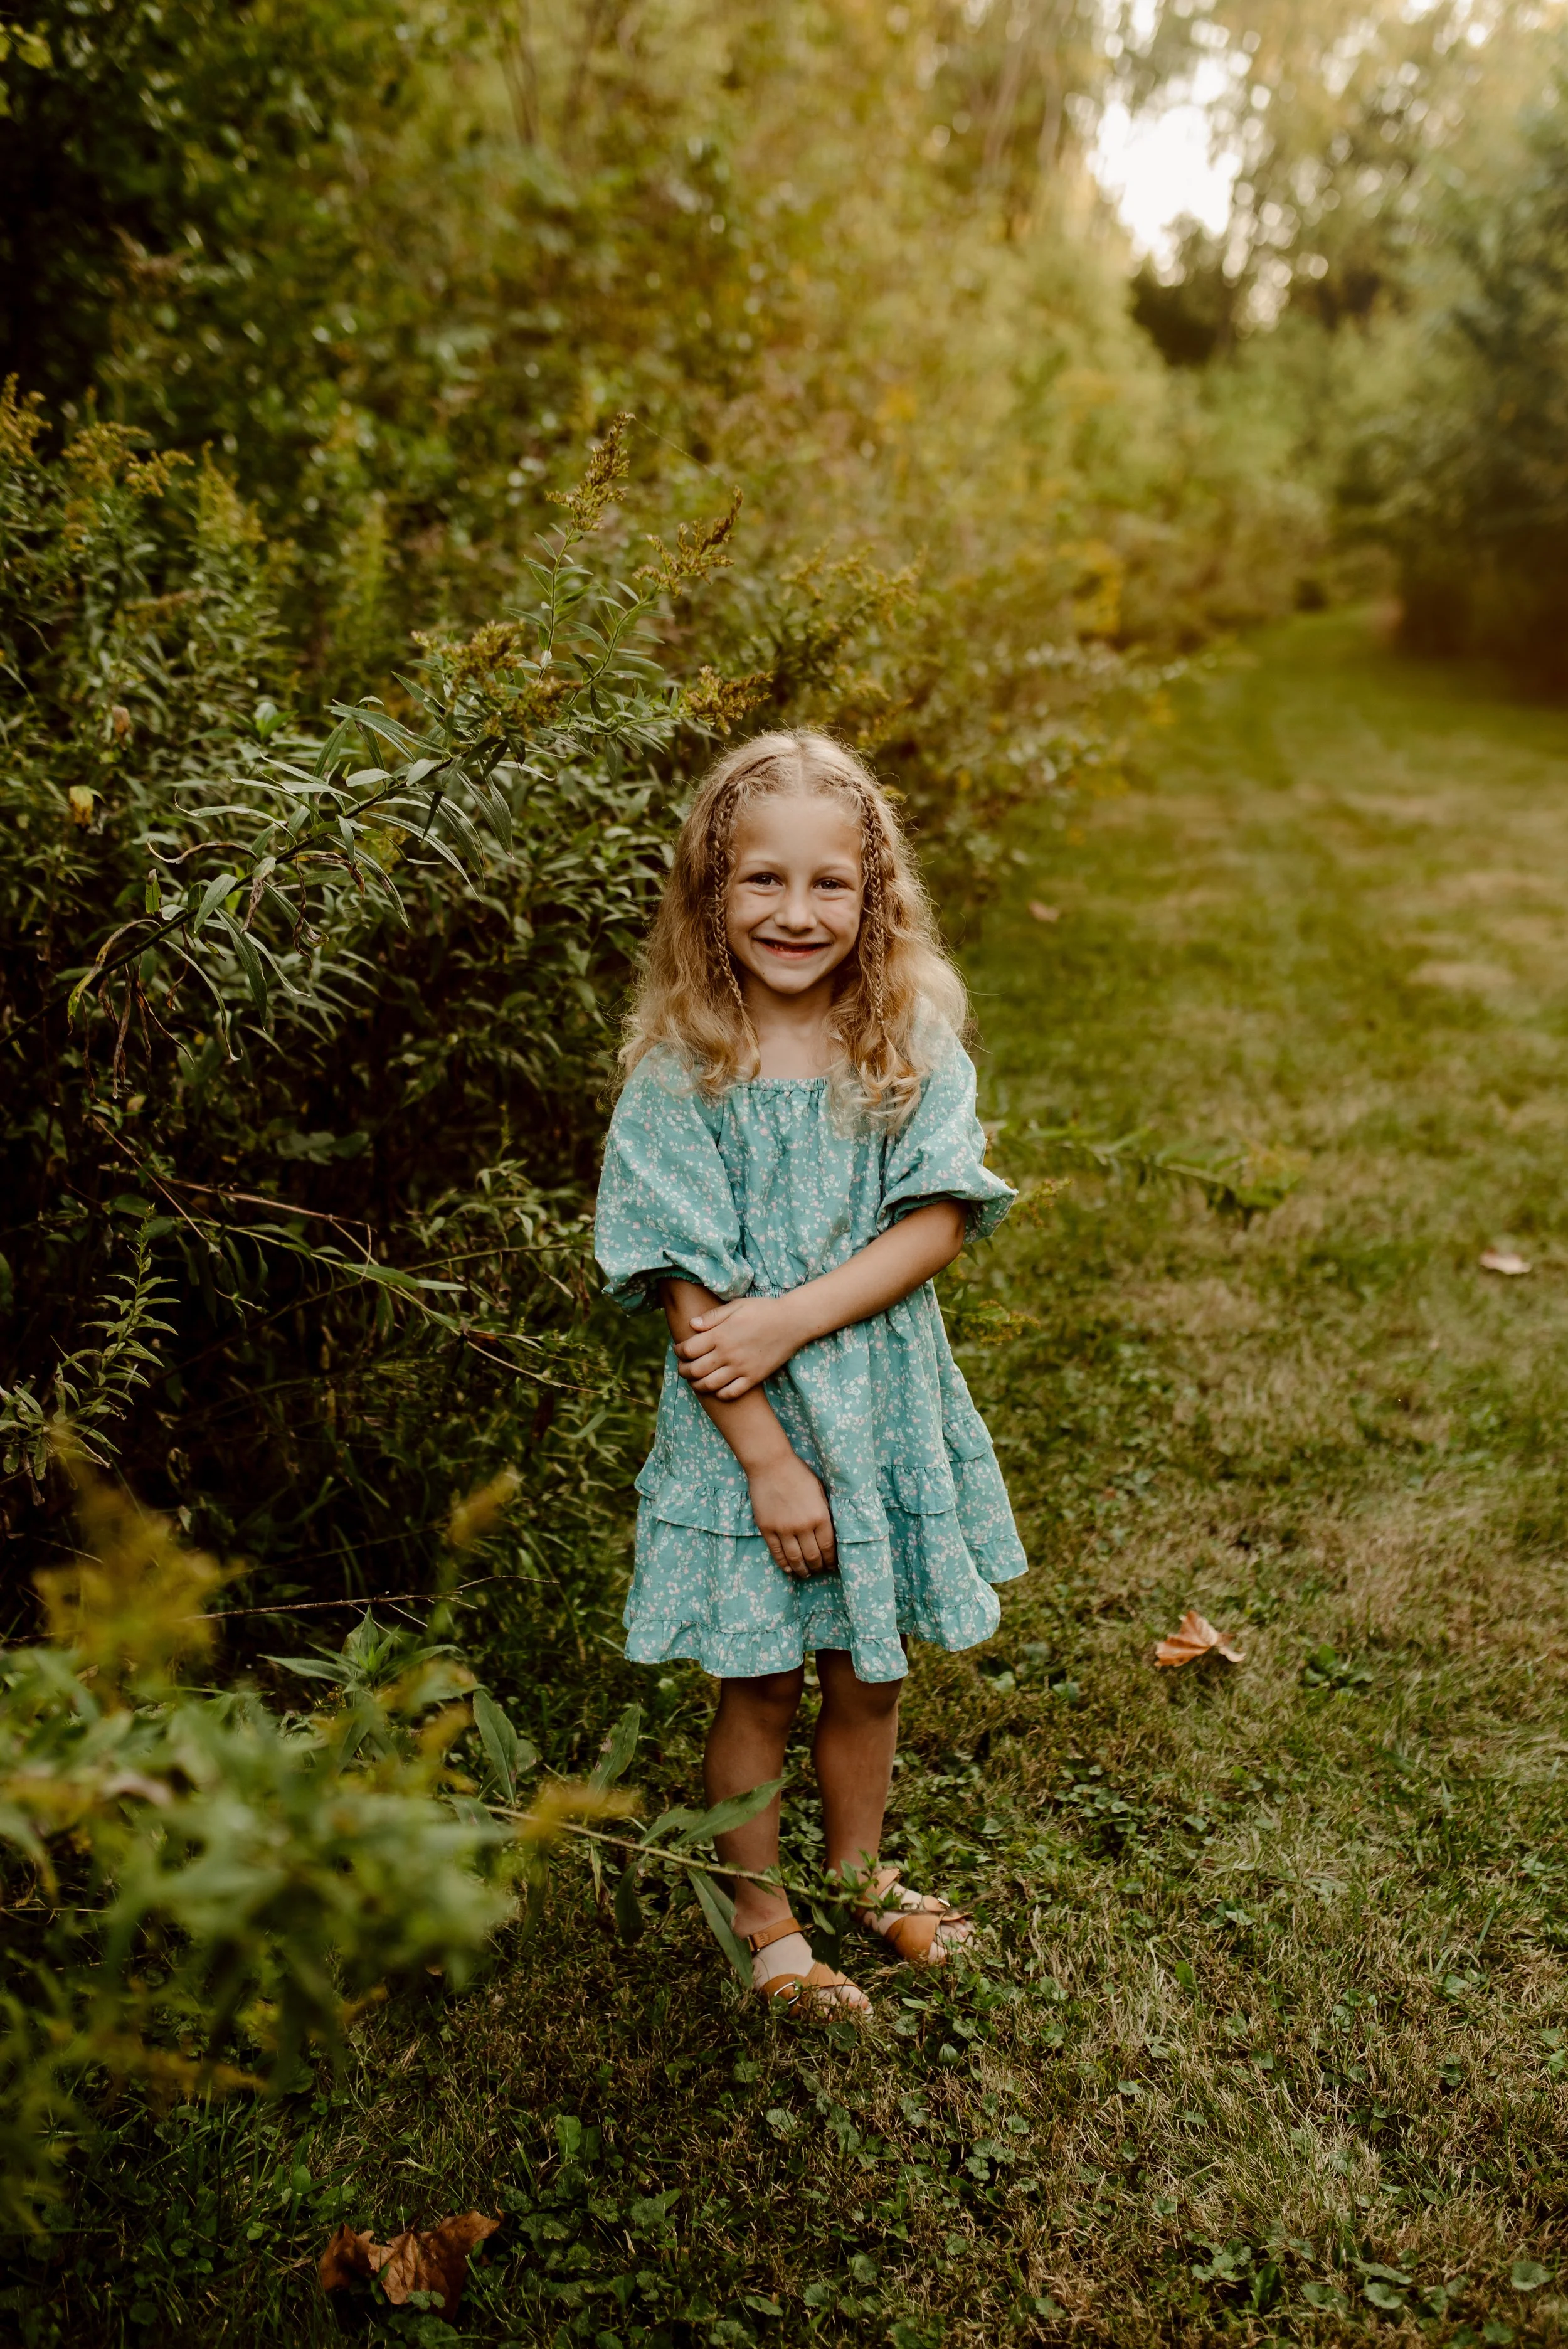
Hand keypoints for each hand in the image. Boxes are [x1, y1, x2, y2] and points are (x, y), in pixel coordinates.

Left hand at [674, 1295, 803, 1398]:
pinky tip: (717, 1389)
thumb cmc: (763, 1310)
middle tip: (682, 1368)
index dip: (678, 1352)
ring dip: (697, 1384)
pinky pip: (731, 1393)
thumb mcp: (736, 1306)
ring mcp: (741, 1368)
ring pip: (709, 1385)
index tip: (678, 1350)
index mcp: (720, 1335)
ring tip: (695, 1380)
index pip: (688, 1350)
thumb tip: (691, 1324)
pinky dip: (719, 1394)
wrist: (792, 1322)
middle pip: (695, 1370)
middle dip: (683, 1371)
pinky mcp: (754, 1378)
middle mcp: (727, 1354)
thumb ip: (712, 1317)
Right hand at [746, 1447, 836, 1577]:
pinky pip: (776, 1552)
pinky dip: (783, 1564)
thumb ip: (825, 1512)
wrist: (771, 1464)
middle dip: (818, 1567)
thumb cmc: (799, 1474)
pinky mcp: (767, 1528)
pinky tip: (788, 1569)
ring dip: (802, 1570)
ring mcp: (783, 1529)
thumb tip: (830, 1533)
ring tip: (805, 1574)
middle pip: (813, 1556)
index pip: (828, 1547)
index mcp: (820, 1516)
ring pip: (795, 1558)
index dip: (831, 1560)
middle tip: (819, 1571)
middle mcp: (803, 1526)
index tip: (832, 1566)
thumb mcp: (820, 1491)